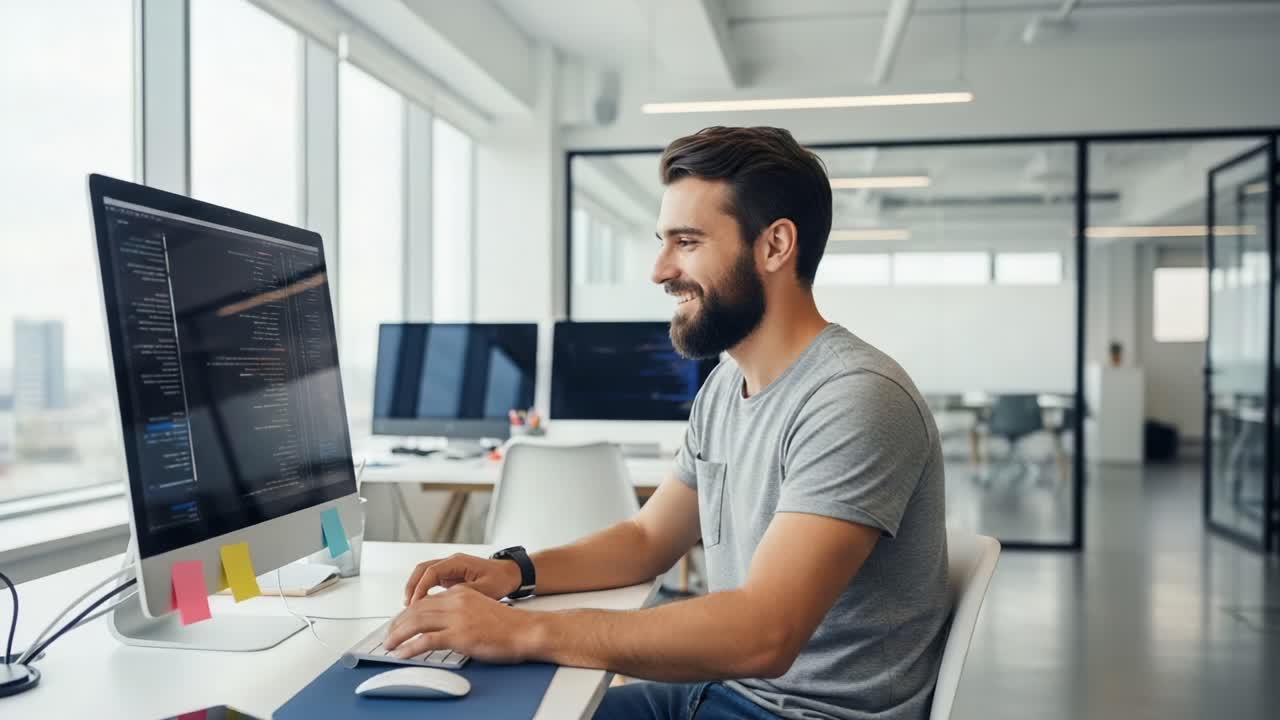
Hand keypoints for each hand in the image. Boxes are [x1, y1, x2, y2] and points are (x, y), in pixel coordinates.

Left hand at [384, 585, 540, 663]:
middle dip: (398, 624)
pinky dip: (410, 648)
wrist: (526, 630)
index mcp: (460, 593)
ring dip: (398, 635)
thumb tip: (444, 625)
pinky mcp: (459, 635)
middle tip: (389, 636)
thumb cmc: (509, 624)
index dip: (407, 613)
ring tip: (389, 645)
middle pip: (416, 610)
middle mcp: (455, 601)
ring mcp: (456, 618)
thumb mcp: (480, 607)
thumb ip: (461, 610)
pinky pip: (426, 641)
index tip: (399, 623)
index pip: (425, 601)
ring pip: (416, 623)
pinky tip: (402, 653)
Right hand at [403, 552, 522, 604]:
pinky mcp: (450, 576)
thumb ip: (463, 594)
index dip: (421, 587)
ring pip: (424, 574)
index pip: (432, 571)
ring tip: (410, 607)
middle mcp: (451, 562)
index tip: (415, 604)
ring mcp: (450, 568)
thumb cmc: (501, 579)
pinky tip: (420, 605)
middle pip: (423, 569)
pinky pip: (430, 580)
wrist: (511, 574)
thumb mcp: (484, 590)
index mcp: (459, 562)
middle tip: (407, 606)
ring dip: (415, 588)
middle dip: (412, 587)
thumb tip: (444, 603)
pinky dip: (423, 590)